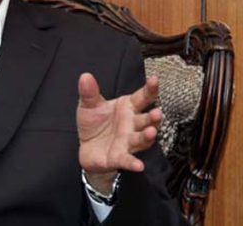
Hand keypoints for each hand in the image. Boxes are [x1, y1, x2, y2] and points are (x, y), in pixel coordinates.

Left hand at [77, 73, 161, 191]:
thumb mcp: (88, 105)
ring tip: (151, 131)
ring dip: (147, 136)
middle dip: (153, 117)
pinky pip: (128, 160)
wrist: (87, 148)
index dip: (150, 88)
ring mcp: (128, 141)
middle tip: (157, 112)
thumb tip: (85, 76)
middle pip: (146, 120)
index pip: (142, 97)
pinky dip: (133, 163)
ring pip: (141, 139)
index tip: (154, 79)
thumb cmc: (94, 123)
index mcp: (127, 108)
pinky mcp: (119, 157)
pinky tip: (138, 165)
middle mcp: (132, 124)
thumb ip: (89, 92)